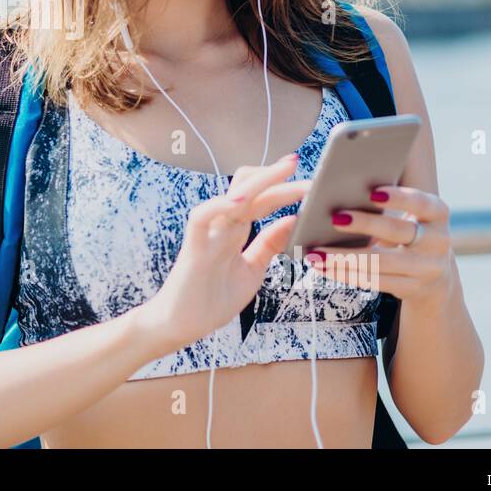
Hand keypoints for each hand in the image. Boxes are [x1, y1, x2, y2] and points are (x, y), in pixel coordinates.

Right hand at [139, 153, 312, 353]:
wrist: (180, 326)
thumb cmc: (211, 300)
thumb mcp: (252, 269)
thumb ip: (269, 245)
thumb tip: (292, 219)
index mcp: (236, 230)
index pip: (262, 199)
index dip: (283, 186)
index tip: (309, 178)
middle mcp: (222, 226)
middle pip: (249, 189)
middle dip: (276, 176)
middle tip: (300, 165)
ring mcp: (208, 234)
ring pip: (232, 196)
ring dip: (260, 181)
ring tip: (284, 170)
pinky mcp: (194, 248)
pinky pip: (201, 218)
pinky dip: (219, 205)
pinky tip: (240, 201)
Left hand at [306, 185, 453, 306]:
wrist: (435, 278)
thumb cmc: (408, 233)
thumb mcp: (411, 216)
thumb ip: (387, 203)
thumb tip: (339, 190)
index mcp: (438, 214)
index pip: (421, 202)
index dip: (398, 198)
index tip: (372, 193)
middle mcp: (438, 241)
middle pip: (397, 231)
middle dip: (364, 224)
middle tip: (334, 218)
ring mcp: (428, 268)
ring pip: (381, 262)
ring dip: (344, 257)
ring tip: (316, 253)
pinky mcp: (413, 289)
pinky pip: (374, 281)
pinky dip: (346, 274)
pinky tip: (324, 268)